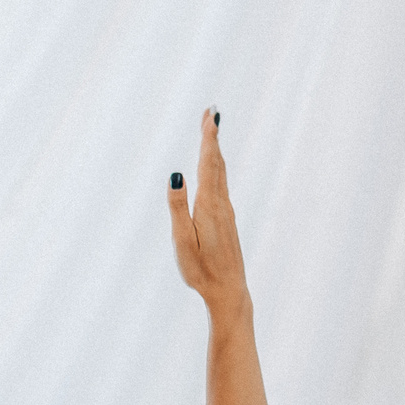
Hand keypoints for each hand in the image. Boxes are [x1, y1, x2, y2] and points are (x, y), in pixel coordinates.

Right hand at [167, 110, 247, 317]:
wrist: (229, 291)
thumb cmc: (201, 270)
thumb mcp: (182, 240)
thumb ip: (177, 206)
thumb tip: (176, 174)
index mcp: (209, 206)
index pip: (208, 164)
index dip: (209, 138)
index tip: (211, 116)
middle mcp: (221, 205)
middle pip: (217, 164)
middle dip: (212, 137)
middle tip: (211, 112)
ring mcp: (226, 213)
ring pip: (221, 174)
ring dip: (215, 151)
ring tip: (211, 132)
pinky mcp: (226, 221)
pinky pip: (221, 186)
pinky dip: (217, 168)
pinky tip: (215, 168)